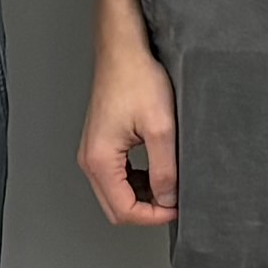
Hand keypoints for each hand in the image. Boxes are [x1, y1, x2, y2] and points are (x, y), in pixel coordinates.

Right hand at [81, 32, 179, 222]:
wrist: (123, 50)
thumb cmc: (137, 79)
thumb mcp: (160, 128)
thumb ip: (164, 169)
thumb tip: (168, 200)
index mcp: (100, 160)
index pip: (124, 210)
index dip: (153, 217)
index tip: (177, 208)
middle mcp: (89, 159)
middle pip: (116, 208)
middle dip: (147, 211)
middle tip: (175, 201)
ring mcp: (92, 152)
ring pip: (116, 194)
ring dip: (143, 197)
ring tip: (169, 185)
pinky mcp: (100, 144)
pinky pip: (116, 178)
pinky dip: (137, 183)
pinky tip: (157, 171)